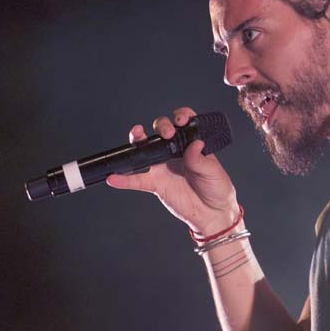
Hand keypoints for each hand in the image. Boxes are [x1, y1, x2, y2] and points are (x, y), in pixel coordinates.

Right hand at [105, 106, 239, 234]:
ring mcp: (163, 166)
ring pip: (145, 149)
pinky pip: (137, 180)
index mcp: (191, 144)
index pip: (184, 123)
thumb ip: (200, 159)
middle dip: (161, 126)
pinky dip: (124, 179)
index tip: (180, 121)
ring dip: (137, 140)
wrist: (211, 214)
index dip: (180, 117)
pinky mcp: (155, 183)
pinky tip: (113, 178)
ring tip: (136, 134)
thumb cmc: (216, 188)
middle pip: (161, 131)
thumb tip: (194, 145)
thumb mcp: (213, 172)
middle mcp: (175, 151)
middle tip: (167, 133)